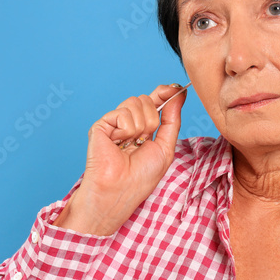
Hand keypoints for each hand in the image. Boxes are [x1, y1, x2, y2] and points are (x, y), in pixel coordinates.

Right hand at [51, 83, 188, 235]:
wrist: (120, 191)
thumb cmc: (140, 178)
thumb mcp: (166, 147)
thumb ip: (172, 119)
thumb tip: (179, 94)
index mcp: (143, 128)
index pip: (154, 101)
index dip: (164, 93)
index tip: (175, 88)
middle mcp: (127, 123)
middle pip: (146, 99)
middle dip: (152, 119)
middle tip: (143, 141)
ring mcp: (113, 123)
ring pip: (135, 102)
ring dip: (140, 126)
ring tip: (131, 145)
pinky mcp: (101, 125)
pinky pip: (122, 112)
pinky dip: (126, 129)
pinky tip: (119, 142)